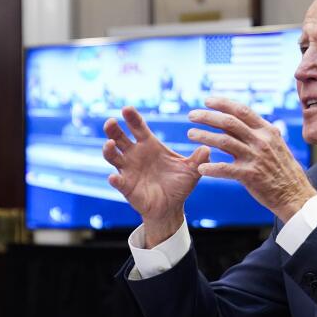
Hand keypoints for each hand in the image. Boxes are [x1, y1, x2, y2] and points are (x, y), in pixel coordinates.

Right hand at [102, 106, 210, 246]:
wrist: (171, 207)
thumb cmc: (179, 185)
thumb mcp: (192, 171)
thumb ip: (199, 159)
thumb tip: (208, 149)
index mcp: (149, 145)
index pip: (138, 127)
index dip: (132, 118)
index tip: (127, 108)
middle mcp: (135, 155)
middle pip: (118, 137)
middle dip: (113, 129)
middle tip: (111, 122)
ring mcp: (128, 170)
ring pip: (112, 156)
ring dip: (108, 150)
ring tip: (109, 144)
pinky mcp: (126, 187)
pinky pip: (118, 182)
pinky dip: (115, 180)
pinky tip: (114, 178)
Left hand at [187, 97, 316, 222]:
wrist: (295, 195)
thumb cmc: (283, 171)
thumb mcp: (275, 145)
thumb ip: (257, 134)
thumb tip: (240, 122)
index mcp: (267, 131)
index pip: (241, 110)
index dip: (222, 103)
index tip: (207, 101)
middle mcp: (261, 141)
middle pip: (229, 122)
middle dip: (207, 116)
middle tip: (191, 115)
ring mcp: (256, 157)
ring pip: (223, 142)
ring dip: (204, 136)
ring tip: (190, 134)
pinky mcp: (250, 175)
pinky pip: (225, 169)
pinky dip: (211, 168)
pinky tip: (200, 168)